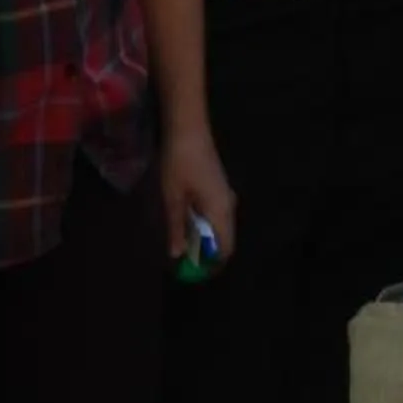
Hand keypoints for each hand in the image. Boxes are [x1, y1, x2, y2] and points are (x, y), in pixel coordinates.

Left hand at [159, 129, 236, 269]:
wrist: (189, 130)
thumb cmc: (179, 164)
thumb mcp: (173, 198)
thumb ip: (176, 228)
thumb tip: (177, 255)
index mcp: (221, 212)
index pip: (225, 249)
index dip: (212, 265)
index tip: (194, 272)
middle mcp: (230, 207)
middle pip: (226, 241)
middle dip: (208, 255)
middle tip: (185, 261)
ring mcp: (228, 197)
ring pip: (223, 229)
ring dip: (206, 240)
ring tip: (184, 243)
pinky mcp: (222, 190)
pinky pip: (219, 217)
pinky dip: (207, 227)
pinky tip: (188, 223)